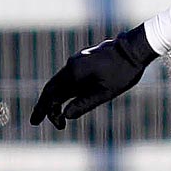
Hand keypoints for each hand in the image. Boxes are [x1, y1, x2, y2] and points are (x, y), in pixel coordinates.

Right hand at [30, 25, 156, 128]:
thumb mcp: (105, 92)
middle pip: (52, 88)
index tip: (35, 122)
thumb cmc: (123, 72)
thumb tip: (65, 115)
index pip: (50, 94)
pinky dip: (65, 91)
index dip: (42, 109)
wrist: (135, 48)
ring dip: (56, 99)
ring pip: (61, 83)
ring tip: (57, 116)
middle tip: (37, 121)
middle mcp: (71, 66)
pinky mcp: (85, 61)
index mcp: (73, 73)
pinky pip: (70, 78)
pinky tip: (68, 100)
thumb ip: (84, 104)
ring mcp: (78, 62)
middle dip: (45, 105)